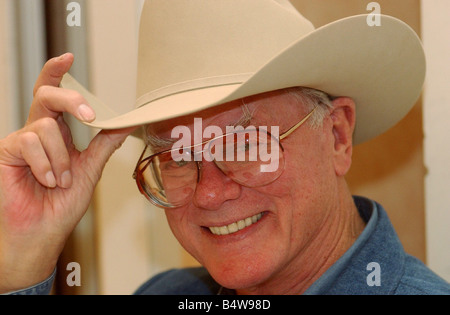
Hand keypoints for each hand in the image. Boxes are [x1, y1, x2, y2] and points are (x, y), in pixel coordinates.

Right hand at [0, 53, 134, 292]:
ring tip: (60, 180)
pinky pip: (30, 142)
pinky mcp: (8, 152)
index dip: (57, 74)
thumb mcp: (90, 170)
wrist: (42, 232)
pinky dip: (46, 164)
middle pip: (47, 96)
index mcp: (57, 134)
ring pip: (45, 126)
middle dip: (71, 100)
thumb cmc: (62, 205)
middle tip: (90, 115)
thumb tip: (126, 124)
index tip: (69, 57)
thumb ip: (104, 145)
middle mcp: (37, 133)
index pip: (53, 96)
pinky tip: (47, 181)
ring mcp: (21, 142)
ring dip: (61, 157)